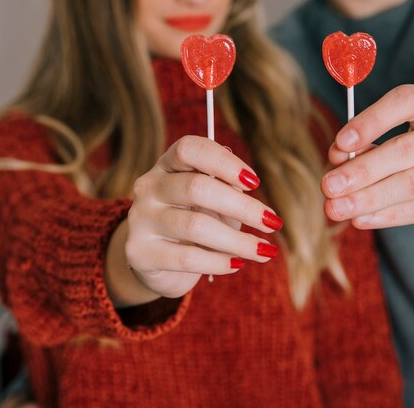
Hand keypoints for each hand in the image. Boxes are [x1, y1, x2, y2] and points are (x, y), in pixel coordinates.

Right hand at [107, 135, 281, 303]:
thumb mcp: (213, 200)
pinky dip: (218, 262)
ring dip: (238, 240)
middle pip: (197, 188)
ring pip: (195, 226)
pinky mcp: (140, 253)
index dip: (223, 162)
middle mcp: (149, 186)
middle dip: (242, 206)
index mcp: (168, 164)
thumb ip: (227, 187)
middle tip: (273, 222)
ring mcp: (141, 219)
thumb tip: (244, 180)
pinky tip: (238, 264)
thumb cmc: (195, 219)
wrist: (157, 262)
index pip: (189, 149)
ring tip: (265, 250)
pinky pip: (186, 258)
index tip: (254, 181)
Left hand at [321, 85, 413, 237]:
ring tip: (337, 208)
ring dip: (369, 198)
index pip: (404, 100)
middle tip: (328, 186)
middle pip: (404, 148)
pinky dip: (389, 215)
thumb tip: (338, 155)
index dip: (369, 121)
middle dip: (361, 170)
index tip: (339, 143)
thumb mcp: (413, 136)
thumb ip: (374, 141)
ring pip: (412, 183)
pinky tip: (362, 218)